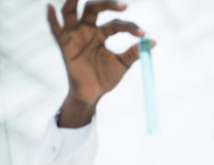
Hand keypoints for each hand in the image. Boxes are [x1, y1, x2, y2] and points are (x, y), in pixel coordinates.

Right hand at [47, 0, 152, 126]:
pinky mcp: (65, 46)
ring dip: (73, 0)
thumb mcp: (122, 65)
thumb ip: (133, 53)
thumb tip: (153, 42)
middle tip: (124, 6)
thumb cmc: (105, 78)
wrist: (92, 95)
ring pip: (71, 12)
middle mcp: (87, 31)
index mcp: (102, 34)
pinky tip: (49, 7)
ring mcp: (75, 36)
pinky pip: (56, 31)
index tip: (142, 33)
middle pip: (94, 9)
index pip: (116, 23)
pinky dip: (51, 18)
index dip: (130, 26)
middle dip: (108, 4)